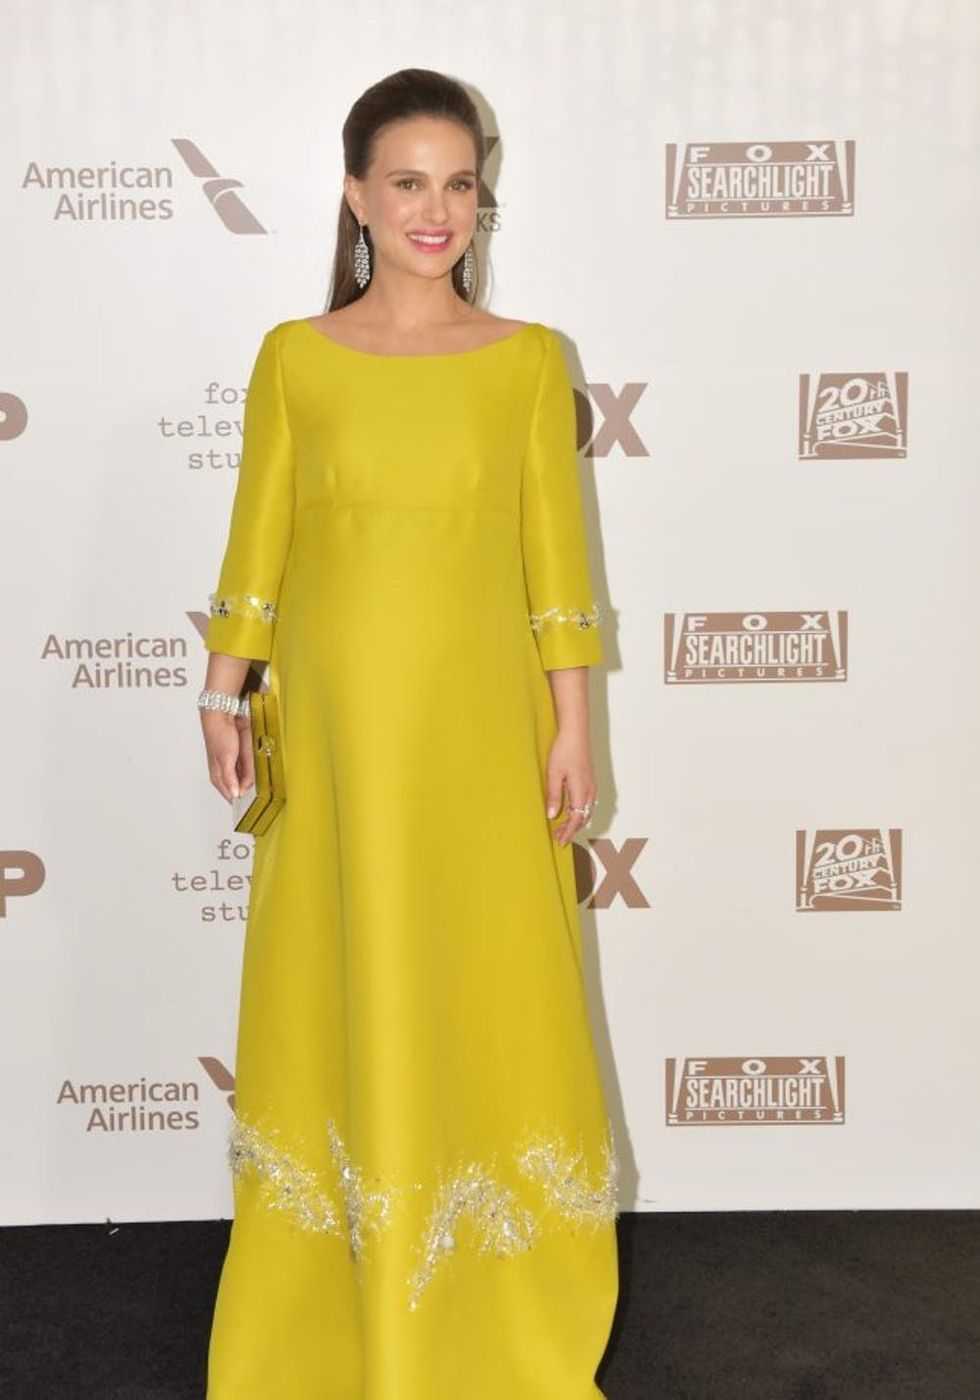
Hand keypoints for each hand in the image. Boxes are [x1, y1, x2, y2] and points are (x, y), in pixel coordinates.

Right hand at [201, 708, 253, 802]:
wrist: (222, 714)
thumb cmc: (218, 733)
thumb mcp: (224, 759)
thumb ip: (229, 777)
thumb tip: (234, 794)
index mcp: (217, 776)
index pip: (231, 794)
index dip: (241, 799)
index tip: (250, 804)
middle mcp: (226, 771)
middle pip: (242, 785)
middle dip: (248, 784)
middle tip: (254, 782)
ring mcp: (235, 763)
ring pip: (248, 776)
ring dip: (253, 774)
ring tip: (252, 765)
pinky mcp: (242, 755)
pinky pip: (252, 766)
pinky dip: (255, 766)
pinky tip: (257, 763)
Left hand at [544, 729, 596, 845]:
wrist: (576, 733)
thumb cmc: (564, 751)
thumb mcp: (554, 775)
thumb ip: (554, 796)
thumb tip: (552, 815)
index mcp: (581, 791)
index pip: (576, 819)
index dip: (568, 832)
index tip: (560, 841)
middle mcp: (590, 791)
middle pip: (583, 818)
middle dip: (571, 829)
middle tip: (558, 837)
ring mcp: (591, 785)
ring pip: (586, 811)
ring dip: (575, 821)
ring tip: (562, 826)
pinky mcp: (590, 780)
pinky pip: (587, 803)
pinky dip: (579, 812)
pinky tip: (570, 810)